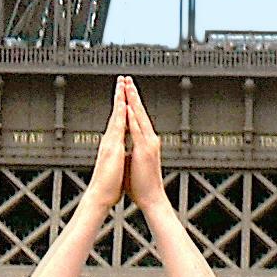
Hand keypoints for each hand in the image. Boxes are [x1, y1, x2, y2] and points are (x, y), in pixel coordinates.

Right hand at [81, 87, 131, 215]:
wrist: (99, 196)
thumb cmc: (107, 186)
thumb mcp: (113, 166)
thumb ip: (115, 156)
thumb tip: (117, 153)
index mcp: (111, 145)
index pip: (117, 122)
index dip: (120, 107)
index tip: (123, 95)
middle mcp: (109, 141)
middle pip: (115, 114)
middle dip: (119, 97)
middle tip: (121, 80)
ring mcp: (110, 143)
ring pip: (116, 116)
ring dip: (119, 100)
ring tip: (122, 84)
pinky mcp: (112, 148)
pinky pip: (118, 127)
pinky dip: (120, 115)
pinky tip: (123, 105)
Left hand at [120, 75, 167, 211]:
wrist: (152, 197)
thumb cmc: (142, 183)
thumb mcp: (134, 161)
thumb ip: (131, 149)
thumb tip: (125, 145)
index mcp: (144, 141)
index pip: (136, 117)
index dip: (131, 102)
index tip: (125, 89)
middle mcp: (148, 139)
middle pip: (139, 112)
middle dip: (132, 95)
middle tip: (126, 79)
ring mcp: (148, 144)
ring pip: (139, 118)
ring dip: (133, 102)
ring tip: (128, 87)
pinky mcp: (145, 151)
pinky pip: (138, 131)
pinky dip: (133, 119)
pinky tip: (129, 109)